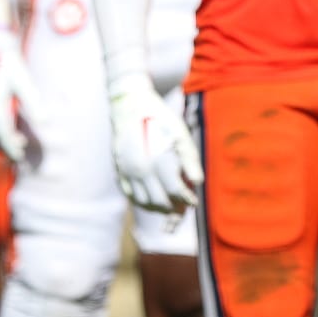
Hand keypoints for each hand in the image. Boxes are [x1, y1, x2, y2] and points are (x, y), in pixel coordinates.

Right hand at [110, 73, 201, 212]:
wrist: (131, 107)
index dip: (186, 200)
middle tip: (183, 209)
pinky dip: (142, 203)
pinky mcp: (119, 170)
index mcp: (159, 160)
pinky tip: (152, 201)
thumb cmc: (162, 120)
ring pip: (143, 202)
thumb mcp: (181, 135)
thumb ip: (190, 160)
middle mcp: (141, 169)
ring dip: (158, 208)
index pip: (175, 191)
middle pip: (159, 201)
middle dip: (173, 208)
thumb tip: (198, 182)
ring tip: (170, 208)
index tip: (194, 201)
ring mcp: (127, 171)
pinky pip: (130, 195)